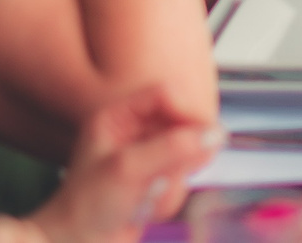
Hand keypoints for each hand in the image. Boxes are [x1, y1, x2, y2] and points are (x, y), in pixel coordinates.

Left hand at [0, 88, 219, 242]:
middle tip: (178, 170)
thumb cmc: (86, 207)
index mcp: (118, 116)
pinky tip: (154, 203)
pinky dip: (175, 188)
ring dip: (178, 173)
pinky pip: (182, 172)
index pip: (166, 95)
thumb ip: (172, 148)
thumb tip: (215, 134)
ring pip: (185, 148)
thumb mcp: (128, 170)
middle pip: (180, 120)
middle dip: (183, 148)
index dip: (187, 112)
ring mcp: (144, 155)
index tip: (205, 135)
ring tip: (155, 192)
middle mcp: (132, 131)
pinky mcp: (153, 178)